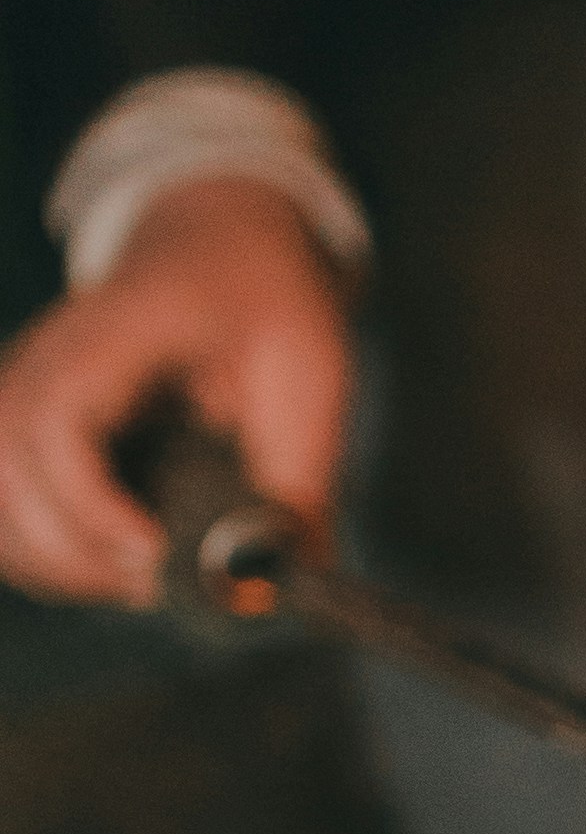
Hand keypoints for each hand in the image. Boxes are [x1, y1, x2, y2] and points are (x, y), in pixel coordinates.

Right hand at [0, 180, 354, 608]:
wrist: (217, 250)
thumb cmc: (262, 301)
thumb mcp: (308, 367)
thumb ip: (298, 469)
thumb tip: (294, 571)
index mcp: (110, 333)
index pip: (54, 422)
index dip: (92, 504)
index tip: (156, 552)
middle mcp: (40, 364)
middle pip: (9, 480)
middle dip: (85, 558)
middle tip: (169, 583)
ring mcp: (20, 399)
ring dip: (66, 570)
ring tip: (149, 577)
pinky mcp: (23, 437)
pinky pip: (7, 521)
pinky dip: (51, 562)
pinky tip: (117, 567)